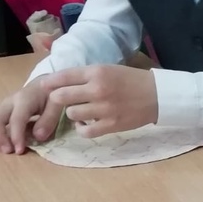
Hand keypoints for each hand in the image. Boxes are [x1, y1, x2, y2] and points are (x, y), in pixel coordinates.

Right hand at [0, 78, 56, 154]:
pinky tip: (3, 144)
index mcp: (24, 99)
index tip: (19, 150)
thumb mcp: (56, 103)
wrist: (46, 83)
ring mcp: (7, 105)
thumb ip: (49, 119)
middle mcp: (11, 101)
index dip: (17, 135)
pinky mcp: (6, 110)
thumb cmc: (52, 94)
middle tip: (7, 151)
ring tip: (4, 150)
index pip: (17, 119)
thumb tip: (38, 137)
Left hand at [33, 65, 158, 139]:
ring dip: (74, 114)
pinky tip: (87, 125)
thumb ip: (85, 75)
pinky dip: (82, 129)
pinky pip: (85, 132)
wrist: (157, 95)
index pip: (63, 76)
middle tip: (64, 101)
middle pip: (61, 97)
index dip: (49, 82)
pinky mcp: (111, 125)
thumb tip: (59, 82)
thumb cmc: (130, 80)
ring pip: (72, 114)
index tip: (45, 86)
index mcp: (96, 72)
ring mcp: (104, 109)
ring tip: (82, 112)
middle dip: (58, 99)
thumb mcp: (107, 69)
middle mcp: (98, 89)